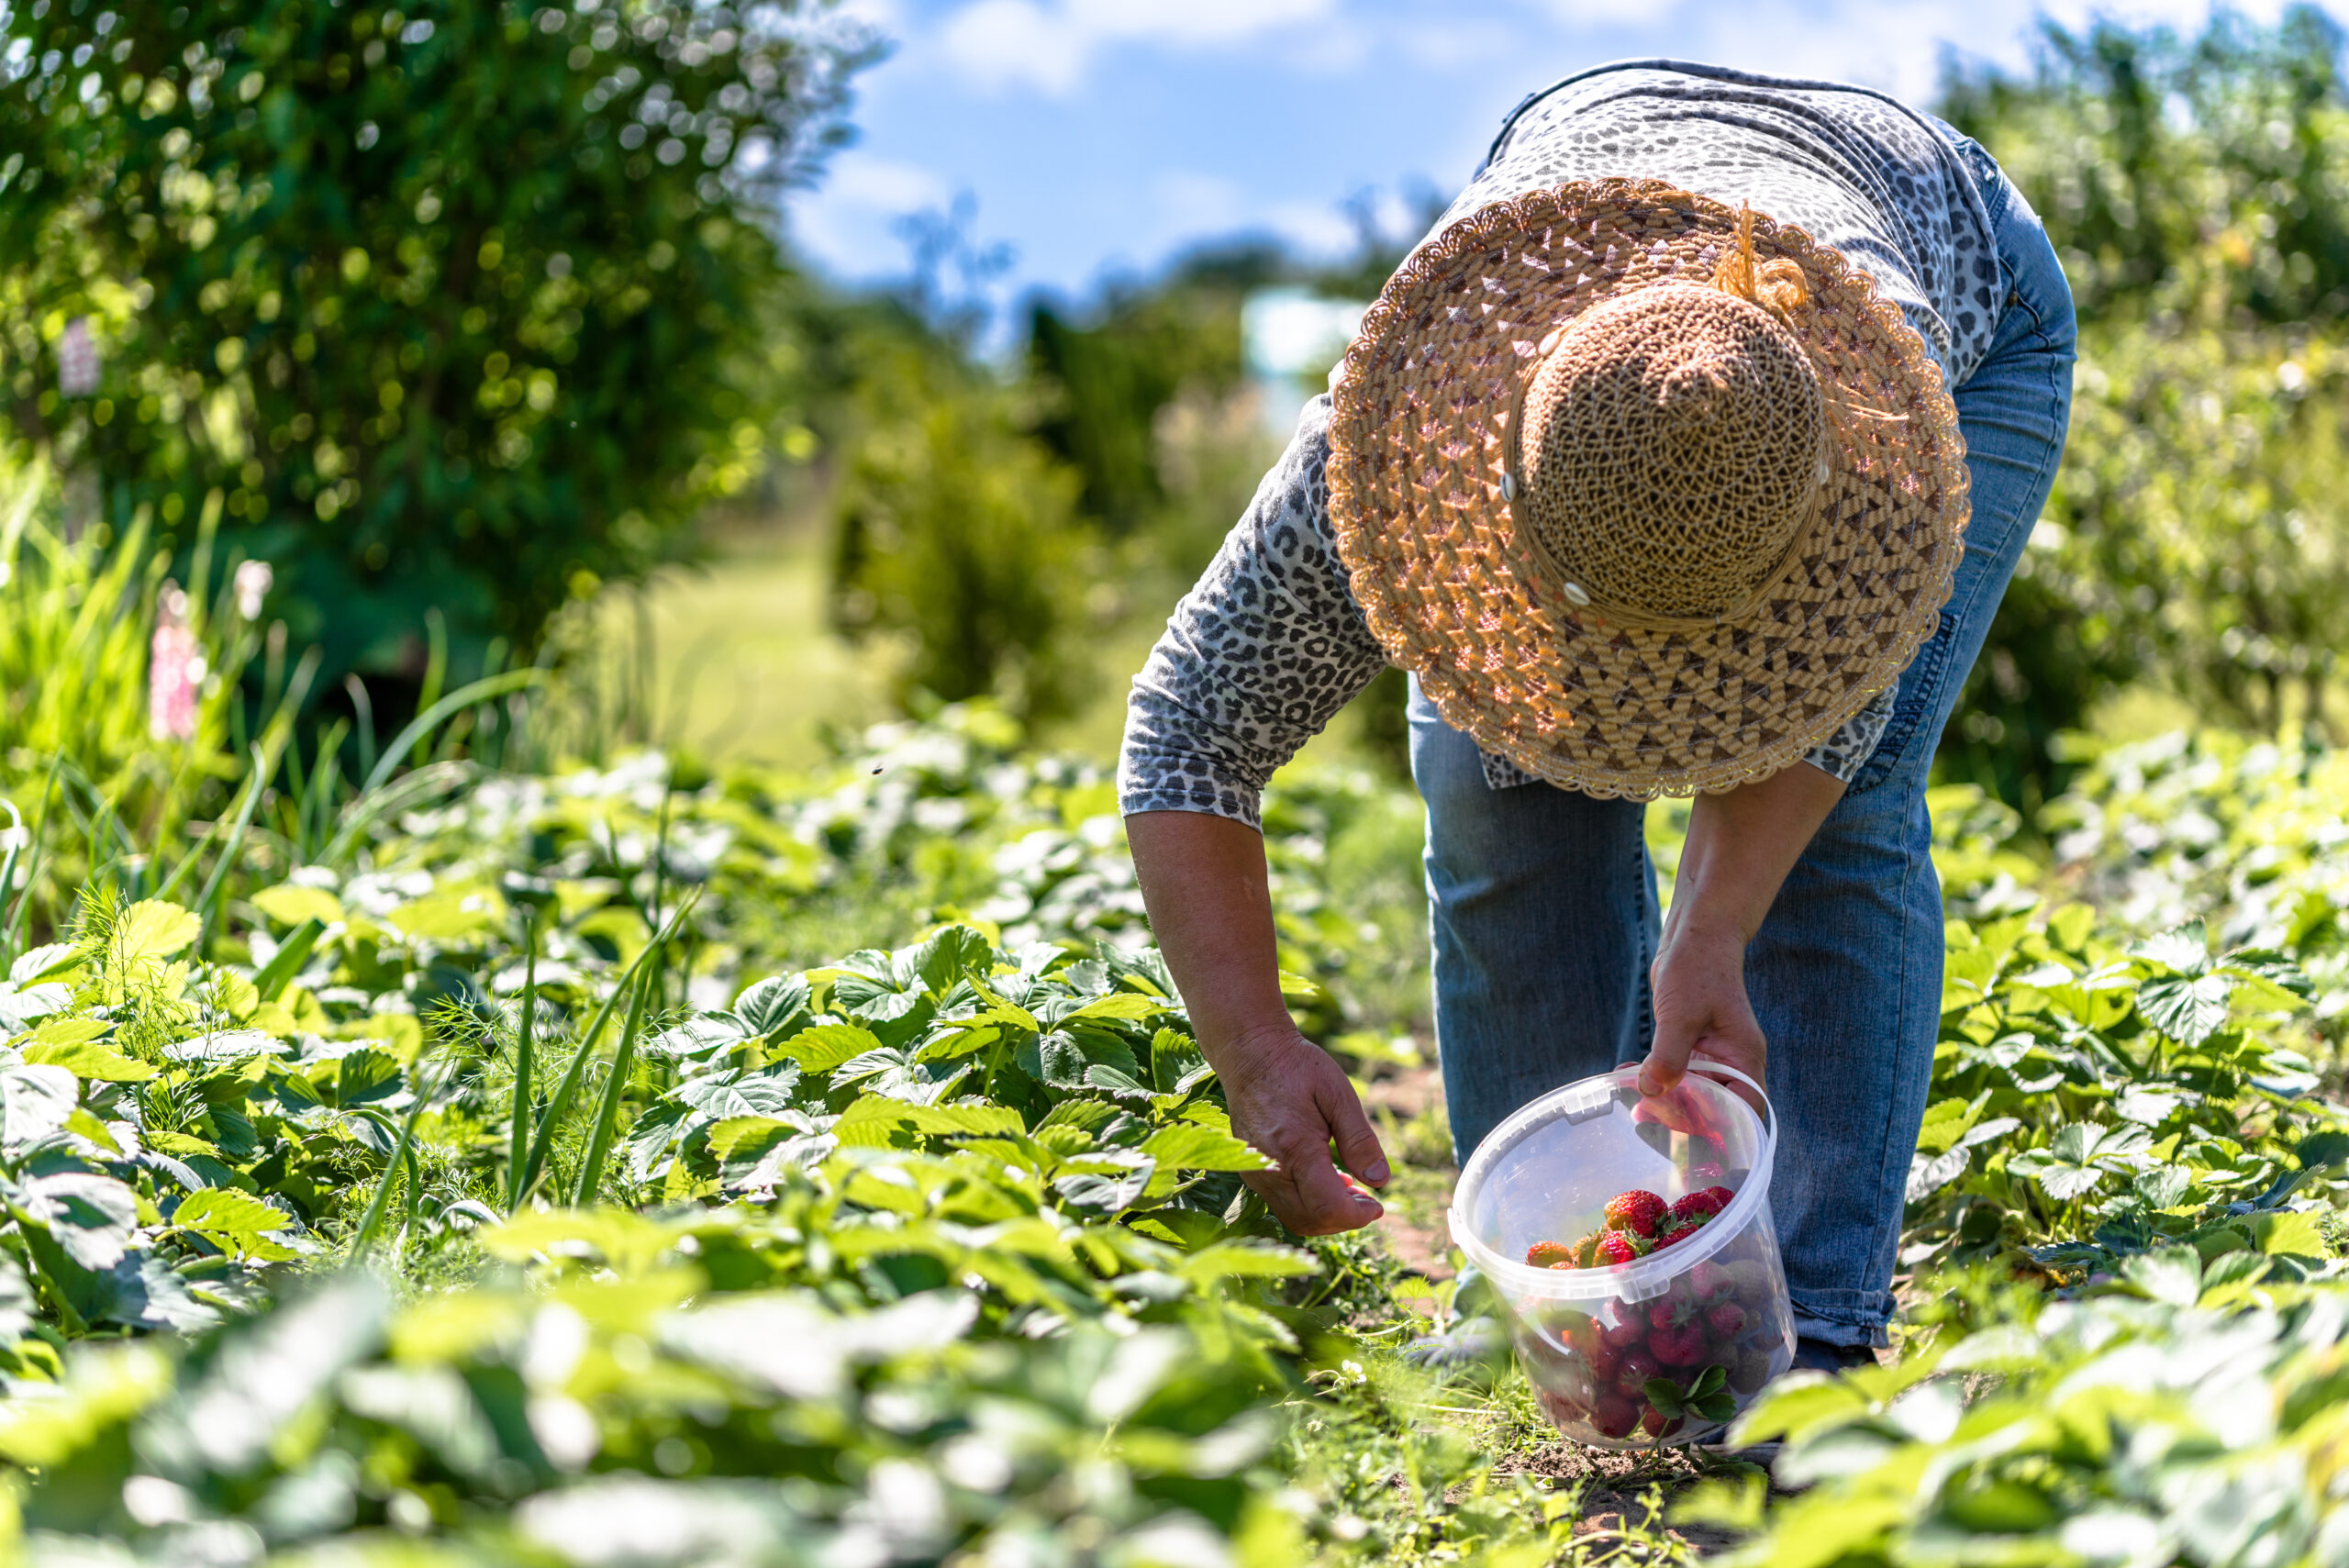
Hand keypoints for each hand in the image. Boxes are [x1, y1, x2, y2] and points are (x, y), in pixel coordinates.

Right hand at [1216, 1025, 1388, 1235]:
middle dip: (1345, 1219)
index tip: (1378, 1205)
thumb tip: (1381, 1181)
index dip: (1357, 1216)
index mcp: (1295, 1147)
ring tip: (1349, 1188)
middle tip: (1368, 1198)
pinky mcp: (1249, 1170)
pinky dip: (1308, 1204)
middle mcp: (1269, 1167)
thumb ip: (1359, 1140)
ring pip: (1295, 1217)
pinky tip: (1326, 1178)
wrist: (1250, 1053)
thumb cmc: (1298, 1068)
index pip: (1327, 1207)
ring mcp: (1254, 1171)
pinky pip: (1282, 1203)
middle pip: (1311, 1221)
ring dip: (1327, 1214)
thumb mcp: (1339, 1094)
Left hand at [1639, 920, 1767, 1114]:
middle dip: (1682, 1118)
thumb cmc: (1698, 969)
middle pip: (1716, 1109)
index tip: (1684, 1130)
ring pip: (1692, 1094)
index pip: (1745, 1109)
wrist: (1694, 938)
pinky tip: (1626, 1074)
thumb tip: (1652, 1092)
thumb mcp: (1680, 1015)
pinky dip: (1654, 1078)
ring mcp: (1711, 1057)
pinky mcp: (1691, 1048)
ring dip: (1663, 1100)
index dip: (1720, 1127)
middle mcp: (1731, 1063)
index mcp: (1743, 1059)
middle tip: (1646, 1119)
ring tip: (1632, 1104)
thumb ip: (1668, 1056)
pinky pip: (1675, 1074)